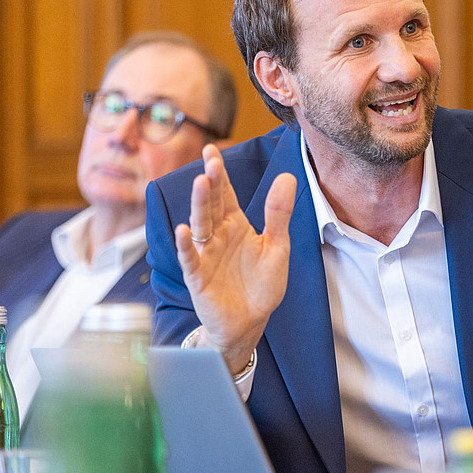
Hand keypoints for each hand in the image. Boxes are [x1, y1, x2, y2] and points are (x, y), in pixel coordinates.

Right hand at [175, 144, 296, 373]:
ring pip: (200, 226)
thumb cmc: (261, 285)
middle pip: (211, 205)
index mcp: (236, 226)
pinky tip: (184, 231)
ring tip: (201, 183)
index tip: (212, 151)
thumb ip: (278, 214)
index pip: (225, 194)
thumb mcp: (277, 247)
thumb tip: (288, 177)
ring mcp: (206, 256)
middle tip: (210, 161)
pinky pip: (190, 259)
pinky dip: (186, 246)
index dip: (219, 173)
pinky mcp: (198, 278)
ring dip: (199, 205)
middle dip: (210, 183)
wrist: (251, 322)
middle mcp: (217, 236)